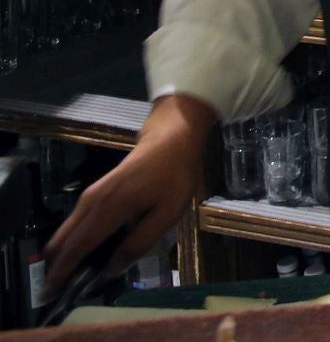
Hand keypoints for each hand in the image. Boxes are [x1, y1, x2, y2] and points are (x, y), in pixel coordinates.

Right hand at [43, 94, 214, 293]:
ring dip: (64, 255)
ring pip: (67, 232)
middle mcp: (90, 203)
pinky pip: (76, 223)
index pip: (77, 246)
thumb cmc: (173, 177)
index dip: (62, 271)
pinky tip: (85, 255)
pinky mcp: (94, 193)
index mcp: (108, 209)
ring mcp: (90, 196)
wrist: (170, 140)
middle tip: (57, 292)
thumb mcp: (167, 214)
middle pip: (64, 240)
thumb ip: (139, 243)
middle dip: (57, 267)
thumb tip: (112, 269)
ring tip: (71, 279)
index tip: (51, 293)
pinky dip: (73, 242)